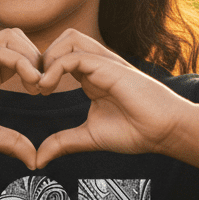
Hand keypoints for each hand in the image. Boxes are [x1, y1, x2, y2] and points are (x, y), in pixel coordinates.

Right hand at [0, 28, 41, 166]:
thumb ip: (11, 143)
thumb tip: (34, 160)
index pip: (21, 56)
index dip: (38, 69)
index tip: (46, 92)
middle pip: (20, 38)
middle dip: (40, 57)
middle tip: (46, 86)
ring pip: (13, 36)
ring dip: (32, 56)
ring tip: (38, 84)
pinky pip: (4, 51)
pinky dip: (23, 64)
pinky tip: (31, 85)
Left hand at [34, 29, 187, 167]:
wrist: (165, 131)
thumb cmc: (135, 132)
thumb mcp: (89, 137)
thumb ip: (63, 143)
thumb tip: (37, 160)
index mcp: (91, 78)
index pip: (60, 58)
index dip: (42, 69)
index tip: (33, 93)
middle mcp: (97, 65)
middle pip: (62, 40)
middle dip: (41, 57)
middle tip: (34, 86)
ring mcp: (104, 63)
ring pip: (68, 38)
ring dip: (48, 57)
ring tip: (41, 85)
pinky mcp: (109, 67)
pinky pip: (74, 55)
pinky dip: (55, 67)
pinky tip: (47, 87)